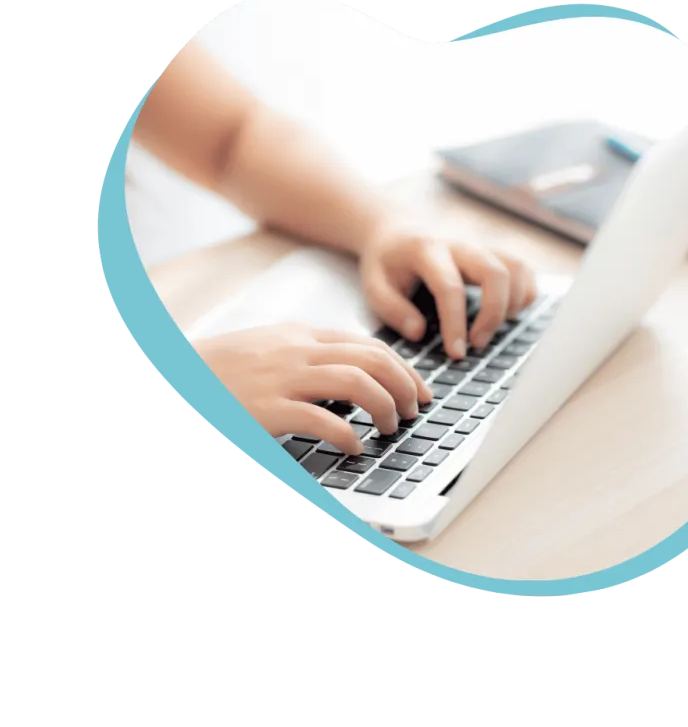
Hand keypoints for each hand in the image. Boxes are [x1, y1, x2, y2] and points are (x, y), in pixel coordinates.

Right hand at [194, 323, 432, 453]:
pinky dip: (349, 436)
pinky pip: (324, 421)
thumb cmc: (218, 372)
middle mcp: (295, 350)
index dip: (402, 368)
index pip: (367, 344)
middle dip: (404, 385)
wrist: (171, 377)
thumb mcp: (266, 352)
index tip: (419, 390)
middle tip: (413, 411)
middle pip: (372, 359)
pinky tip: (354, 448)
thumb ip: (306, 358)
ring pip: (357, 383)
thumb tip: (353, 381)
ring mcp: (281, 378)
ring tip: (389, 428)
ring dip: (384, 407)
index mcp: (298, 335)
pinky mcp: (266, 410)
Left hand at [359, 224, 537, 358]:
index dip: (456, 323)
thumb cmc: (387, 264)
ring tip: (491, 330)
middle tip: (477, 345)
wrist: (398, 232)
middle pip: (494, 272)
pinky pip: (522, 269)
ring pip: (515, 268)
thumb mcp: (374, 286)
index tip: (456, 353)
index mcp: (426, 250)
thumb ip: (393, 310)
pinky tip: (508, 315)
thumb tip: (419, 332)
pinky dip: (524, 293)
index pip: (450, 287)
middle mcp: (459, 244)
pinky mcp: (493, 253)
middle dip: (493, 314)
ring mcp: (480, 247)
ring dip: (512, 304)